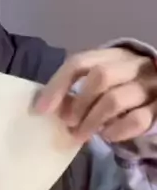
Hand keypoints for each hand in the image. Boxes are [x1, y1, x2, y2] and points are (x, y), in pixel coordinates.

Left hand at [34, 47, 156, 142]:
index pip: (80, 62)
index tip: (42, 109)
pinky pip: (135, 120)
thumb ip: (81, 87)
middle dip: (79, 103)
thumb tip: (46, 106)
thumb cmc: (123, 88)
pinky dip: (115, 131)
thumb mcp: (104, 80)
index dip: (58, 85)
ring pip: (115, 99)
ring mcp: (150, 85)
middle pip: (100, 76)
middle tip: (69, 122)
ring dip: (92, 121)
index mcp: (114, 54)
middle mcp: (135, 65)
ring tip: (83, 134)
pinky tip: (107, 135)